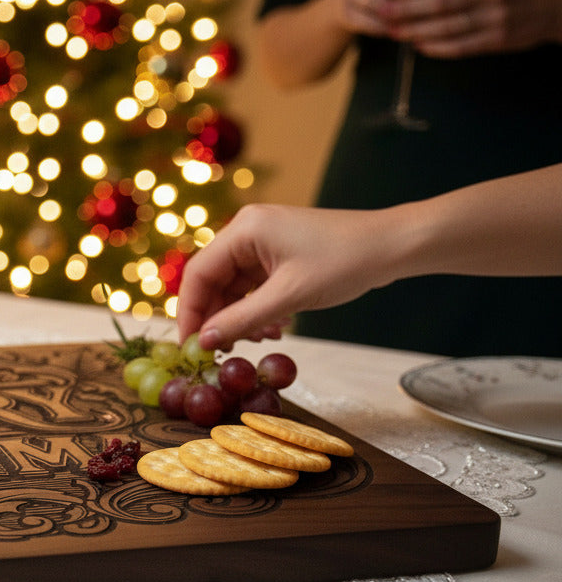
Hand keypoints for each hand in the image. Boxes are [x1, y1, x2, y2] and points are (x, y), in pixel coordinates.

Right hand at [175, 205, 393, 351]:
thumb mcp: (289, 296)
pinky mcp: (278, 255)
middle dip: (217, 318)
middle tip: (220, 352)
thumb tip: (204, 342)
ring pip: (233, 288)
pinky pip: (253, 287)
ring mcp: (263, 243)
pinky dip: (257, 310)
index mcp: (244, 229)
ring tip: (257, 340)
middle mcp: (247, 231)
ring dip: (239, 318)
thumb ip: (241, 320)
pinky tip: (274, 328)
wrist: (394, 246)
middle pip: (213, 281)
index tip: (190, 346)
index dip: (189, 312)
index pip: (198, 273)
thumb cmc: (345, 262)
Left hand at [387, 0, 561, 56]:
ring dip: (417, 30)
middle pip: (443, 1)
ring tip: (394, 32)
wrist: (553, 5)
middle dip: (408, 8)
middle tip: (383, 11)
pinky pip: (462, 45)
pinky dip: (437, 46)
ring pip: (449, 26)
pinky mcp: (498, 39)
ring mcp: (496, 17)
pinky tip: (419, 46)